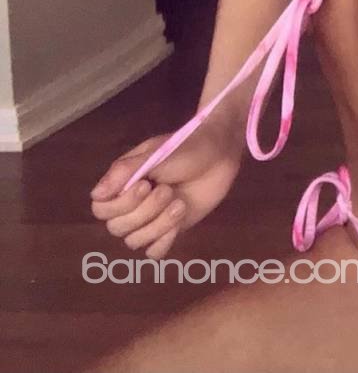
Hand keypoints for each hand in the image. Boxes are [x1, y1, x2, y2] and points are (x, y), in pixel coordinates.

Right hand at [89, 126, 243, 258]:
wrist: (221, 154)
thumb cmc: (186, 147)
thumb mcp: (155, 153)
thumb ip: (124, 171)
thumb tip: (96, 195)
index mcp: (123, 183)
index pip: (101, 209)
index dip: (120, 204)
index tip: (144, 185)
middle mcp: (132, 204)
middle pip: (117, 227)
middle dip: (144, 211)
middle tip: (167, 190)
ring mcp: (151, 219)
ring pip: (135, 241)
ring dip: (158, 224)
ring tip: (180, 203)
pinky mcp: (170, 230)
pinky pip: (154, 251)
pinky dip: (163, 241)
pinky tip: (177, 223)